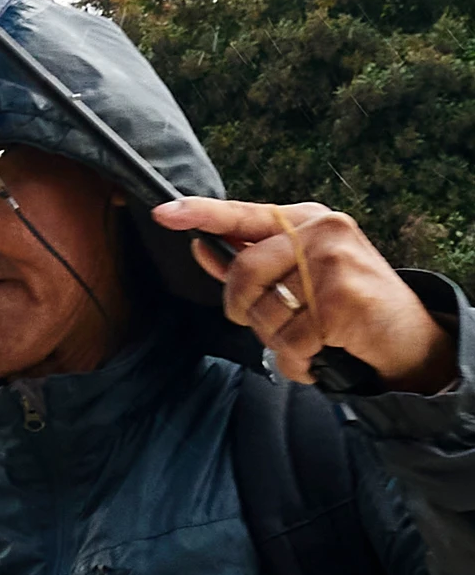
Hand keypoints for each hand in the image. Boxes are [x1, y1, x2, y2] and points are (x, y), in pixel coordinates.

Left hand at [151, 197, 455, 393]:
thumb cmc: (347, 303)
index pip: (243, 213)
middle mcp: (321, 231)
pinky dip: (298, 361)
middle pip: (242, 273)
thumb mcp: (299, 275)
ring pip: (263, 312)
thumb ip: (250, 262)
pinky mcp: (341, 298)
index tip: (164, 213)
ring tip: (308, 338)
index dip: (200, 214)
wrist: (410, 337)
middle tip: (266, 323)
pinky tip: (321, 355)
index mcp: (305, 220)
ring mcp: (333, 262)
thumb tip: (201, 249)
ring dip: (276, 340)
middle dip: (242, 309)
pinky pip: (290, 341)